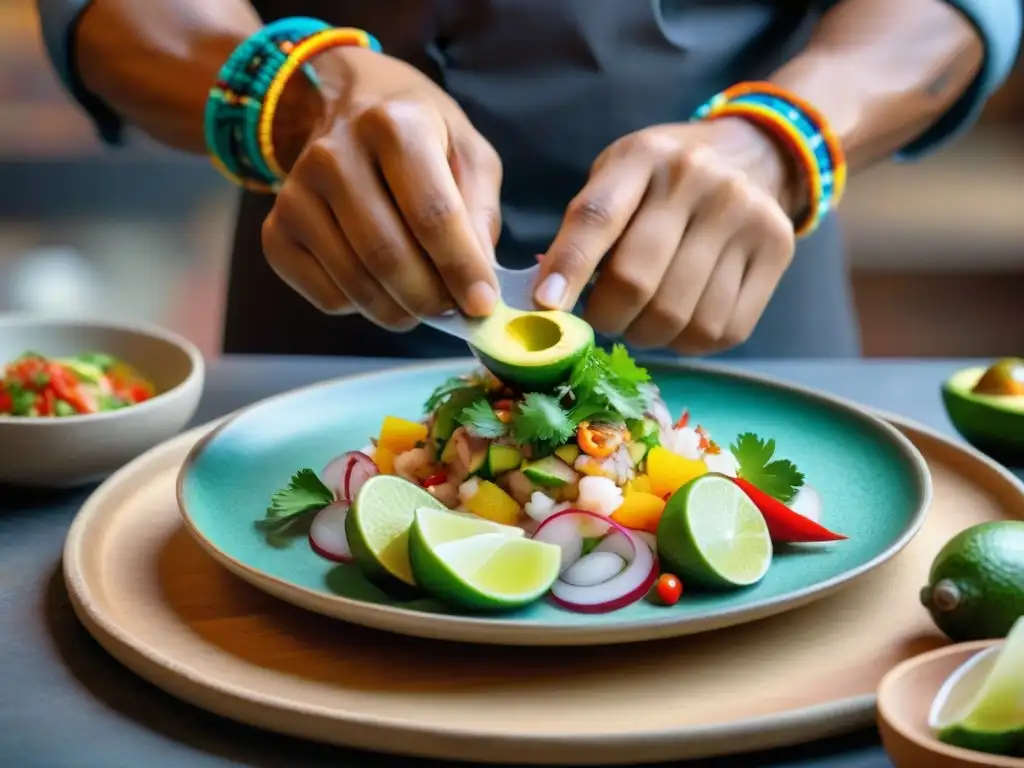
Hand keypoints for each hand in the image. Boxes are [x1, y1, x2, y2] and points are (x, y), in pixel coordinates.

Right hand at [261, 48, 501, 329]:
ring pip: (355, 283)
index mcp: (393, 125)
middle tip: (456, 313)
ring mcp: (296, 194)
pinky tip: (381, 285)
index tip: (482, 304)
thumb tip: (476, 284)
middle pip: (387, 255)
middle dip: (430, 300)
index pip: (430, 214)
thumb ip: (479, 216)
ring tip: (425, 301)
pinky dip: (363, 308)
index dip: (461, 268)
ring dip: (400, 310)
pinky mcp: (277, 230)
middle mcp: (334, 155)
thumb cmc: (424, 138)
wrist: (351, 108)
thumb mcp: (470, 156)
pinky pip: (326, 295)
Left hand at [534, 118, 801, 353]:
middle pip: (636, 280)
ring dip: (645, 335)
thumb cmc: (665, 176)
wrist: (756, 153)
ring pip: (677, 316)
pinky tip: (679, 322)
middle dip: (605, 316)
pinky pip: (719, 330)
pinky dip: (687, 343)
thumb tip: (550, 298)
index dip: (569, 268)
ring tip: (641, 319)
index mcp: (647, 156)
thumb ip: (585, 226)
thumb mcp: (620, 174)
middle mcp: (700, 181)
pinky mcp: (777, 251)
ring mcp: (745, 216)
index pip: (597, 218)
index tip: (546, 306)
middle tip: (601, 318)